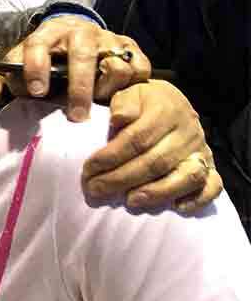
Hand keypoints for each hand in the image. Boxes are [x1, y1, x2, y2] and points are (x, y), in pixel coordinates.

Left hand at [4, 19, 149, 120]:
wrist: (76, 34)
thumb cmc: (49, 56)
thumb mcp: (27, 60)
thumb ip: (18, 75)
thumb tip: (23, 93)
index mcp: (51, 31)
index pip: (39, 44)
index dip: (36, 67)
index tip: (37, 92)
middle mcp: (81, 32)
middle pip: (83, 57)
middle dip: (79, 90)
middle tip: (76, 117)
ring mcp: (108, 38)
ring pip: (116, 66)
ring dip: (107, 90)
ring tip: (99, 102)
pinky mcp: (130, 47)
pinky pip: (139, 68)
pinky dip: (132, 86)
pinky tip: (119, 95)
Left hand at [81, 81, 221, 210]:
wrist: (171, 102)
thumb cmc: (142, 102)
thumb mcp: (128, 93)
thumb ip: (123, 103)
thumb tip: (119, 119)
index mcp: (165, 111)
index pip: (136, 139)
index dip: (110, 157)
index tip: (88, 169)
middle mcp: (188, 132)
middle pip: (156, 162)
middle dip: (122, 179)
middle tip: (96, 190)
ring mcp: (201, 150)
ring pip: (186, 176)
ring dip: (157, 192)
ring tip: (130, 201)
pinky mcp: (211, 165)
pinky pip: (213, 185)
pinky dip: (198, 199)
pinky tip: (177, 207)